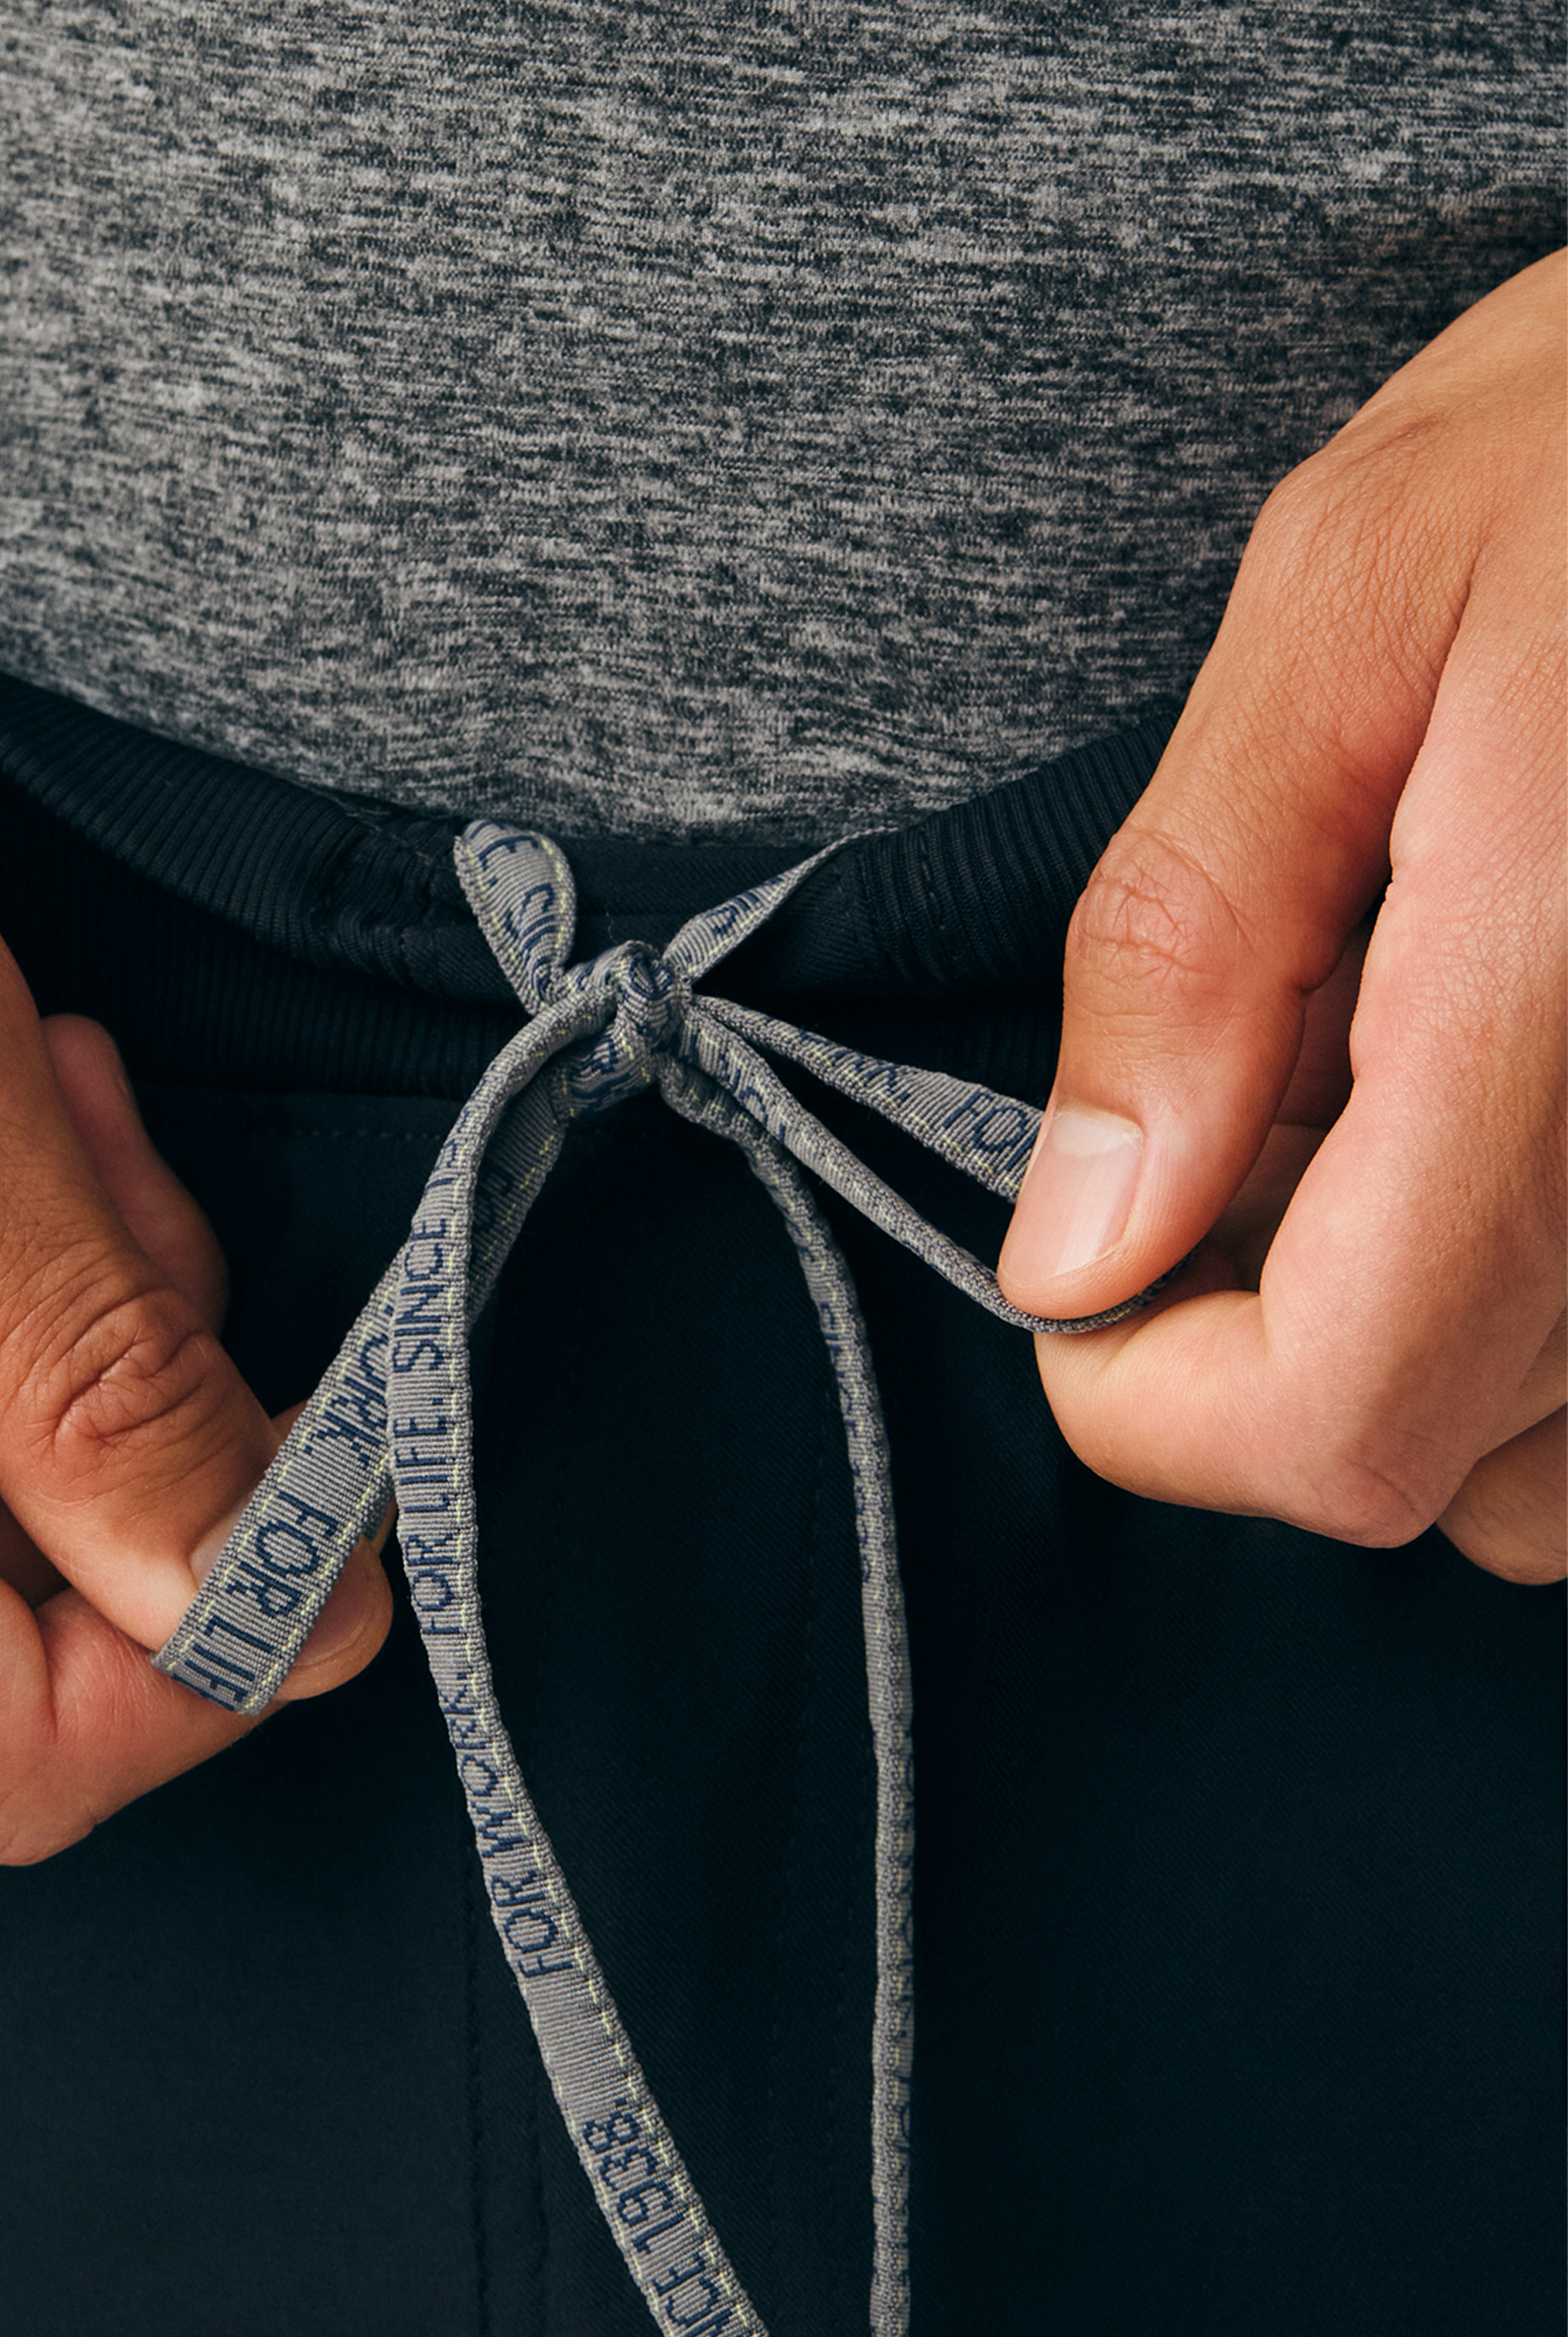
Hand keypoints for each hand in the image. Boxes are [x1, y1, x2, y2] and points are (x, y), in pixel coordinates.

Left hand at [999, 252, 1564, 1584]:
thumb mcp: (1352, 607)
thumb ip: (1191, 944)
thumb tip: (1075, 1250)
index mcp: (1558, 1025)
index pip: (1333, 1426)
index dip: (1153, 1404)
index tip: (1082, 1277)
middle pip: (1440, 1471)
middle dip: (1270, 1348)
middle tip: (1247, 1123)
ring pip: (1562, 1471)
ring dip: (1421, 1341)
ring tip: (1395, 1096)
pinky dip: (1543, 1313)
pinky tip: (1508, 1105)